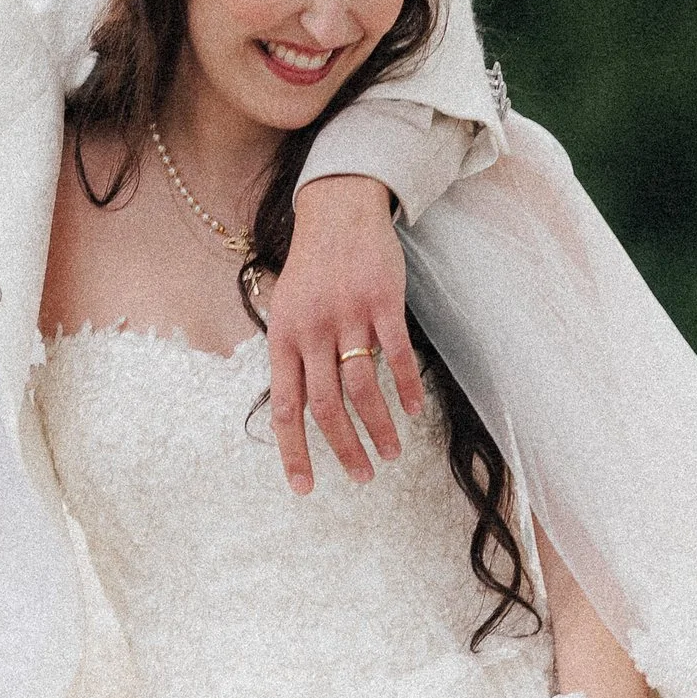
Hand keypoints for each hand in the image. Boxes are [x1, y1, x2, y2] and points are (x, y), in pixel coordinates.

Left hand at [267, 174, 424, 492]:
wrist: (337, 209)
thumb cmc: (312, 267)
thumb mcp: (288, 310)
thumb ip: (294, 357)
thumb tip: (299, 410)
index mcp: (283, 338)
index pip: (285, 408)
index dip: (294, 451)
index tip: (305, 487)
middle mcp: (312, 330)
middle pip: (326, 406)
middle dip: (344, 449)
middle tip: (362, 477)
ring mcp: (348, 315)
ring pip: (362, 388)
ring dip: (378, 428)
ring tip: (390, 453)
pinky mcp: (382, 301)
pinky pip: (397, 355)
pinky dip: (406, 388)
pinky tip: (412, 411)